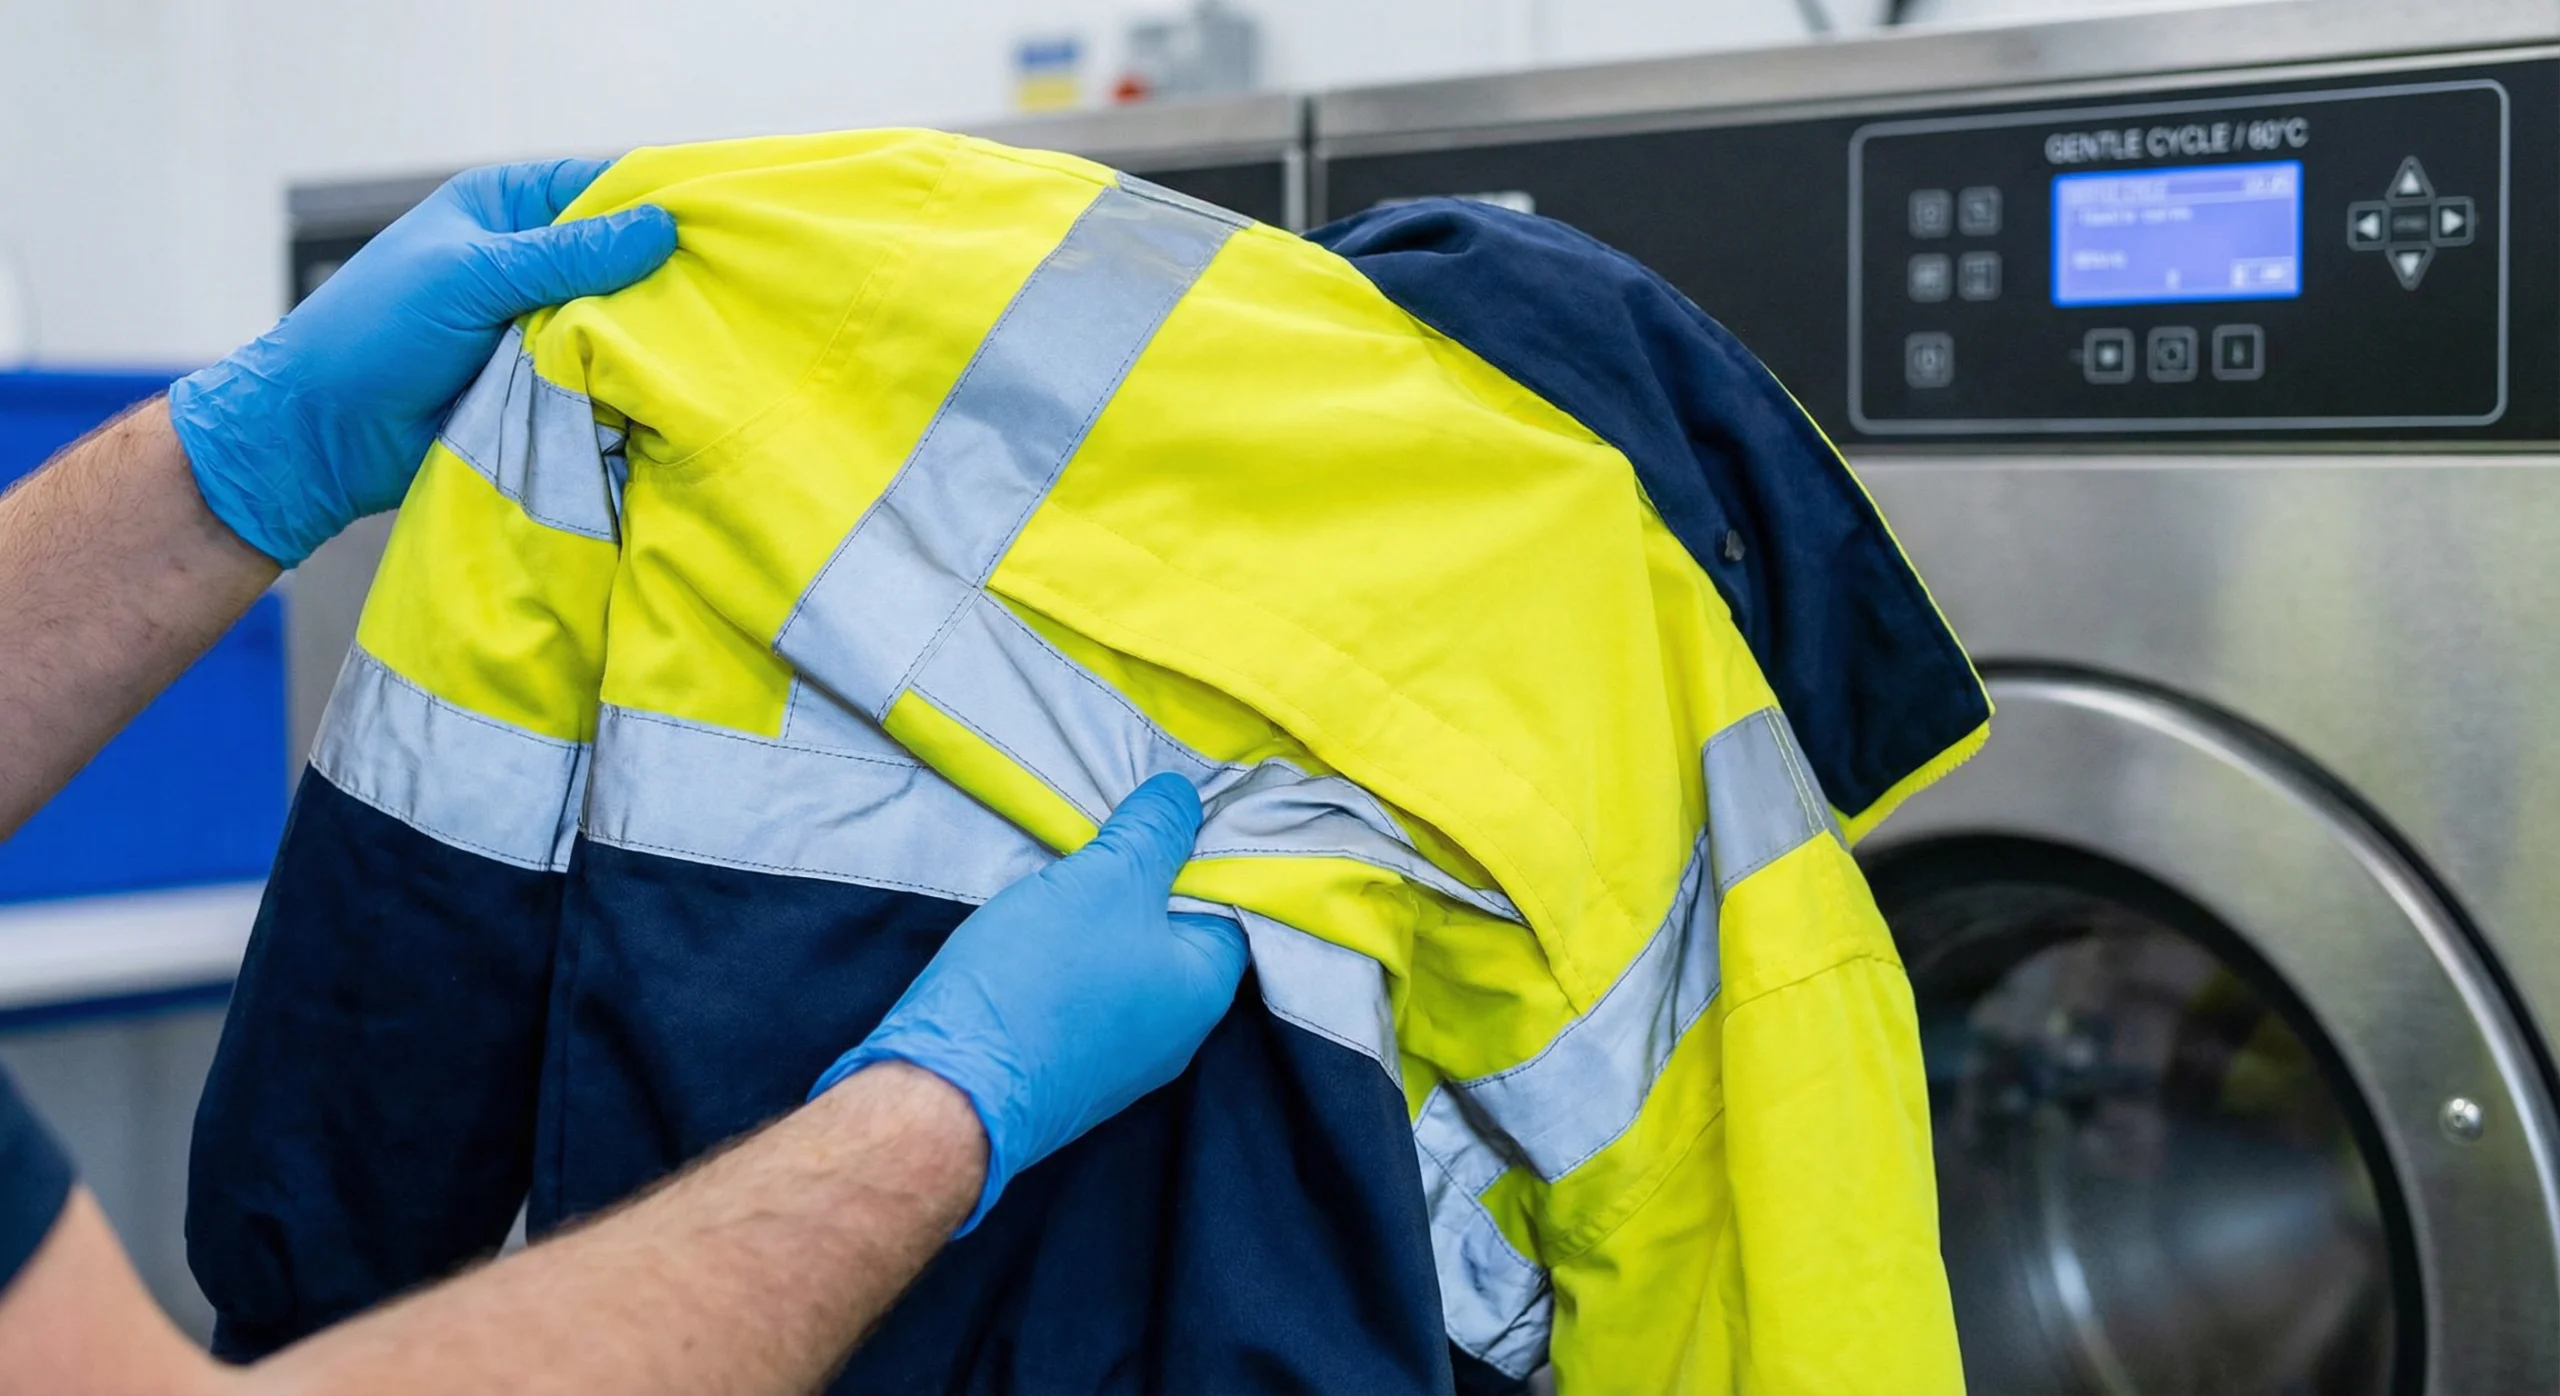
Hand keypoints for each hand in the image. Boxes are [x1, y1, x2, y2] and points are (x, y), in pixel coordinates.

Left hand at [168, 158, 676, 564]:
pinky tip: (668, 384)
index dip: (656, 202)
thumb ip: (566, 254)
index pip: (599, 187)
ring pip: (615, 321)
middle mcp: (526, 260)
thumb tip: (661, 226)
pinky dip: (623, 380)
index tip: (722, 221)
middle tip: (727, 293)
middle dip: (661, 276)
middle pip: (618, 258)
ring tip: (708, 342)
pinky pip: (598, 373)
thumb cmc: (374, 333)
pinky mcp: (542, 381)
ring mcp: (536, 324)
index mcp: (503, 207)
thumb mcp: (471, 276)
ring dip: (645, 336)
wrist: (324, 435)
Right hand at [811, 774, 1249, 1232]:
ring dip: (1095, 921)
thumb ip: (1152, 833)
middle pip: (1171, 934)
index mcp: (1205, 990)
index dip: (1199, 853)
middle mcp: (1174, 1035)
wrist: (951, 1087)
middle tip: (1105, 835)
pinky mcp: (1062, 1069)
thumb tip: (1183, 798)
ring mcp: (1116, 1060)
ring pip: (1119, 966)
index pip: (1229, 904)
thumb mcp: (1108, 878)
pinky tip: (1032, 933)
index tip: (1162, 813)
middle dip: (1140, 883)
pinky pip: (1078, 998)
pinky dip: (1063, 961)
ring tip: (1062, 877)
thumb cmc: (1045, 977)